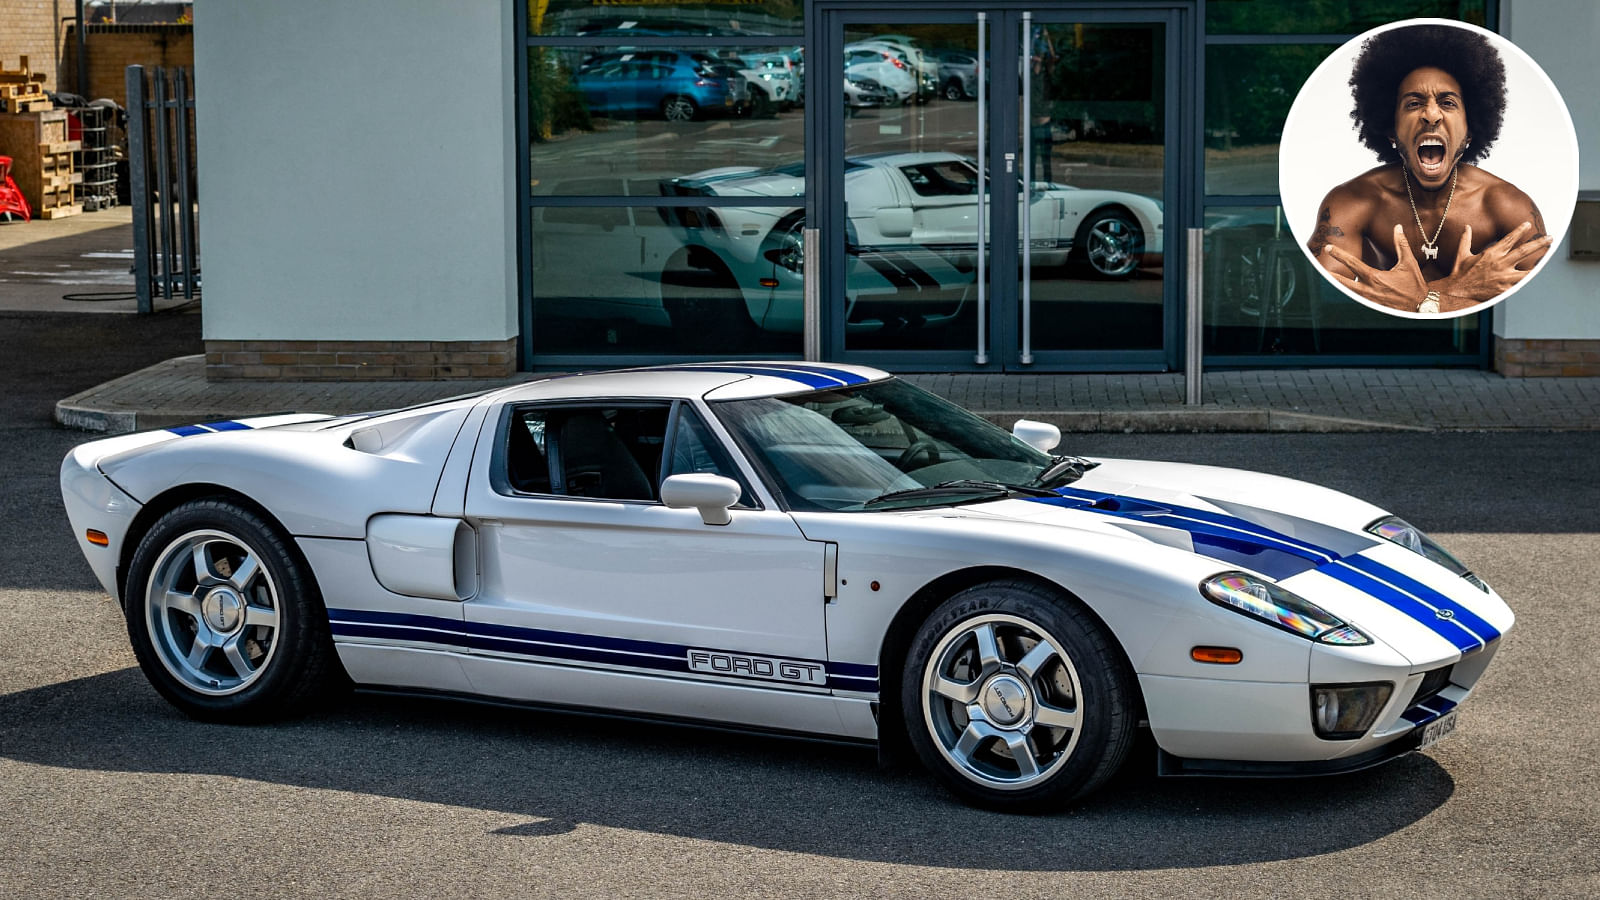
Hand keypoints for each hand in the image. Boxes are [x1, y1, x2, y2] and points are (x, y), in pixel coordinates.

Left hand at [1321, 225, 1426, 311]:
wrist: (1421, 307)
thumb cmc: (1414, 285)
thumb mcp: (1408, 263)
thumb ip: (1401, 245)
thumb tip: (1398, 227)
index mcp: (1375, 278)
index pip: (1352, 264)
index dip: (1339, 254)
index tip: (1328, 248)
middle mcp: (1368, 290)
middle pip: (1342, 283)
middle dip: (1329, 276)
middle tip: (1317, 269)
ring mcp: (1367, 301)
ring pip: (1346, 293)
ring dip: (1336, 287)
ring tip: (1325, 280)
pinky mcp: (1370, 307)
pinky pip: (1355, 301)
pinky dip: (1347, 296)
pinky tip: (1340, 293)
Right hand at [1433, 223, 1551, 303]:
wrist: (1455, 291)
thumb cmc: (1459, 273)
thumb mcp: (1461, 254)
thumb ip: (1466, 239)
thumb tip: (1466, 227)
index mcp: (1491, 254)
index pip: (1509, 239)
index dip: (1519, 231)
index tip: (1527, 225)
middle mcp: (1500, 263)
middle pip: (1524, 251)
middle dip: (1538, 243)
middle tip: (1549, 238)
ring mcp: (1503, 277)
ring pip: (1527, 270)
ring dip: (1538, 265)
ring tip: (1548, 261)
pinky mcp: (1504, 289)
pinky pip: (1519, 286)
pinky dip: (1527, 283)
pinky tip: (1536, 280)